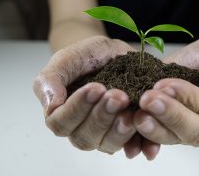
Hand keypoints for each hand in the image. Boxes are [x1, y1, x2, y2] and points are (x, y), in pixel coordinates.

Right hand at [33, 36, 137, 153]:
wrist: (114, 53)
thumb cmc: (88, 56)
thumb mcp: (68, 58)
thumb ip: (52, 79)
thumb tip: (51, 106)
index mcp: (63, 112)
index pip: (61, 122)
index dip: (77, 109)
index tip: (96, 88)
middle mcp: (83, 127)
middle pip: (85, 137)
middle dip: (101, 117)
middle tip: (117, 96)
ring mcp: (105, 132)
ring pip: (108, 144)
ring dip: (119, 130)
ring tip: (131, 113)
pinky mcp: (127, 132)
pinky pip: (132, 144)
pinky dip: (140, 142)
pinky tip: (147, 135)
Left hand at [134, 38, 198, 147]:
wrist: (198, 61)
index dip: (191, 100)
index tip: (168, 85)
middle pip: (196, 131)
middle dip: (170, 115)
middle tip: (149, 99)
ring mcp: (193, 133)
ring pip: (175, 138)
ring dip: (155, 127)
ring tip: (138, 113)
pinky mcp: (173, 132)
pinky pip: (159, 139)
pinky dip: (145, 136)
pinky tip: (133, 127)